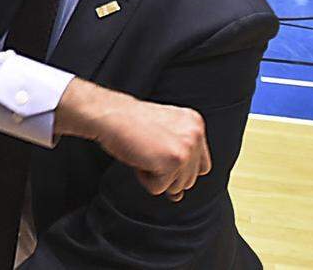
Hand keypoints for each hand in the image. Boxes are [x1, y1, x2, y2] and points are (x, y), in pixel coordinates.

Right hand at [55, 78, 210, 202]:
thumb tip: (178, 196)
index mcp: (194, 124)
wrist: (110, 115)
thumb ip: (176, 160)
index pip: (202, 165)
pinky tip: (138, 157)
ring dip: (156, 176)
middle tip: (148, 153)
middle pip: (189, 179)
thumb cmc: (129, 124)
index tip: (163, 160)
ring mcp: (187, 148)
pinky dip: (145, 179)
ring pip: (177, 186)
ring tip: (143, 152)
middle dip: (167, 174)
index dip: (181, 170)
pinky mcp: (174, 160)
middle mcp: (195, 134)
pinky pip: (160, 188)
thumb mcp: (161, 135)